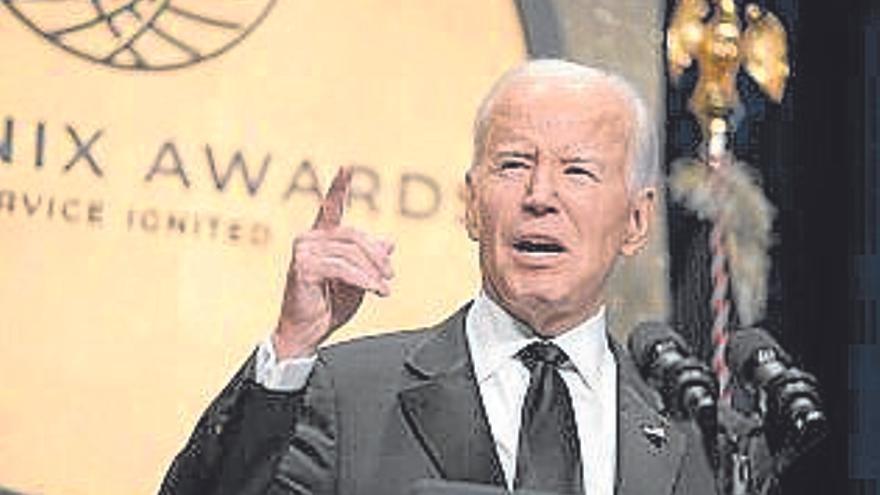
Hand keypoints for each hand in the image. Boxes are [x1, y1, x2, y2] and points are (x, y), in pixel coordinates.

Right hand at [274, 167, 393, 359]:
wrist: (307, 332)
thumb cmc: (328, 306)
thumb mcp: (358, 280)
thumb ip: (369, 260)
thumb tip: (389, 242)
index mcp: (321, 239)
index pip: (331, 207)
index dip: (339, 186)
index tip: (346, 166)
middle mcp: (309, 240)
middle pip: (353, 235)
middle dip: (376, 256)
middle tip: (390, 276)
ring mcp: (303, 252)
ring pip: (351, 253)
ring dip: (373, 273)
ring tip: (384, 290)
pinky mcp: (303, 267)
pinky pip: (343, 268)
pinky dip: (363, 280)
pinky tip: (375, 291)